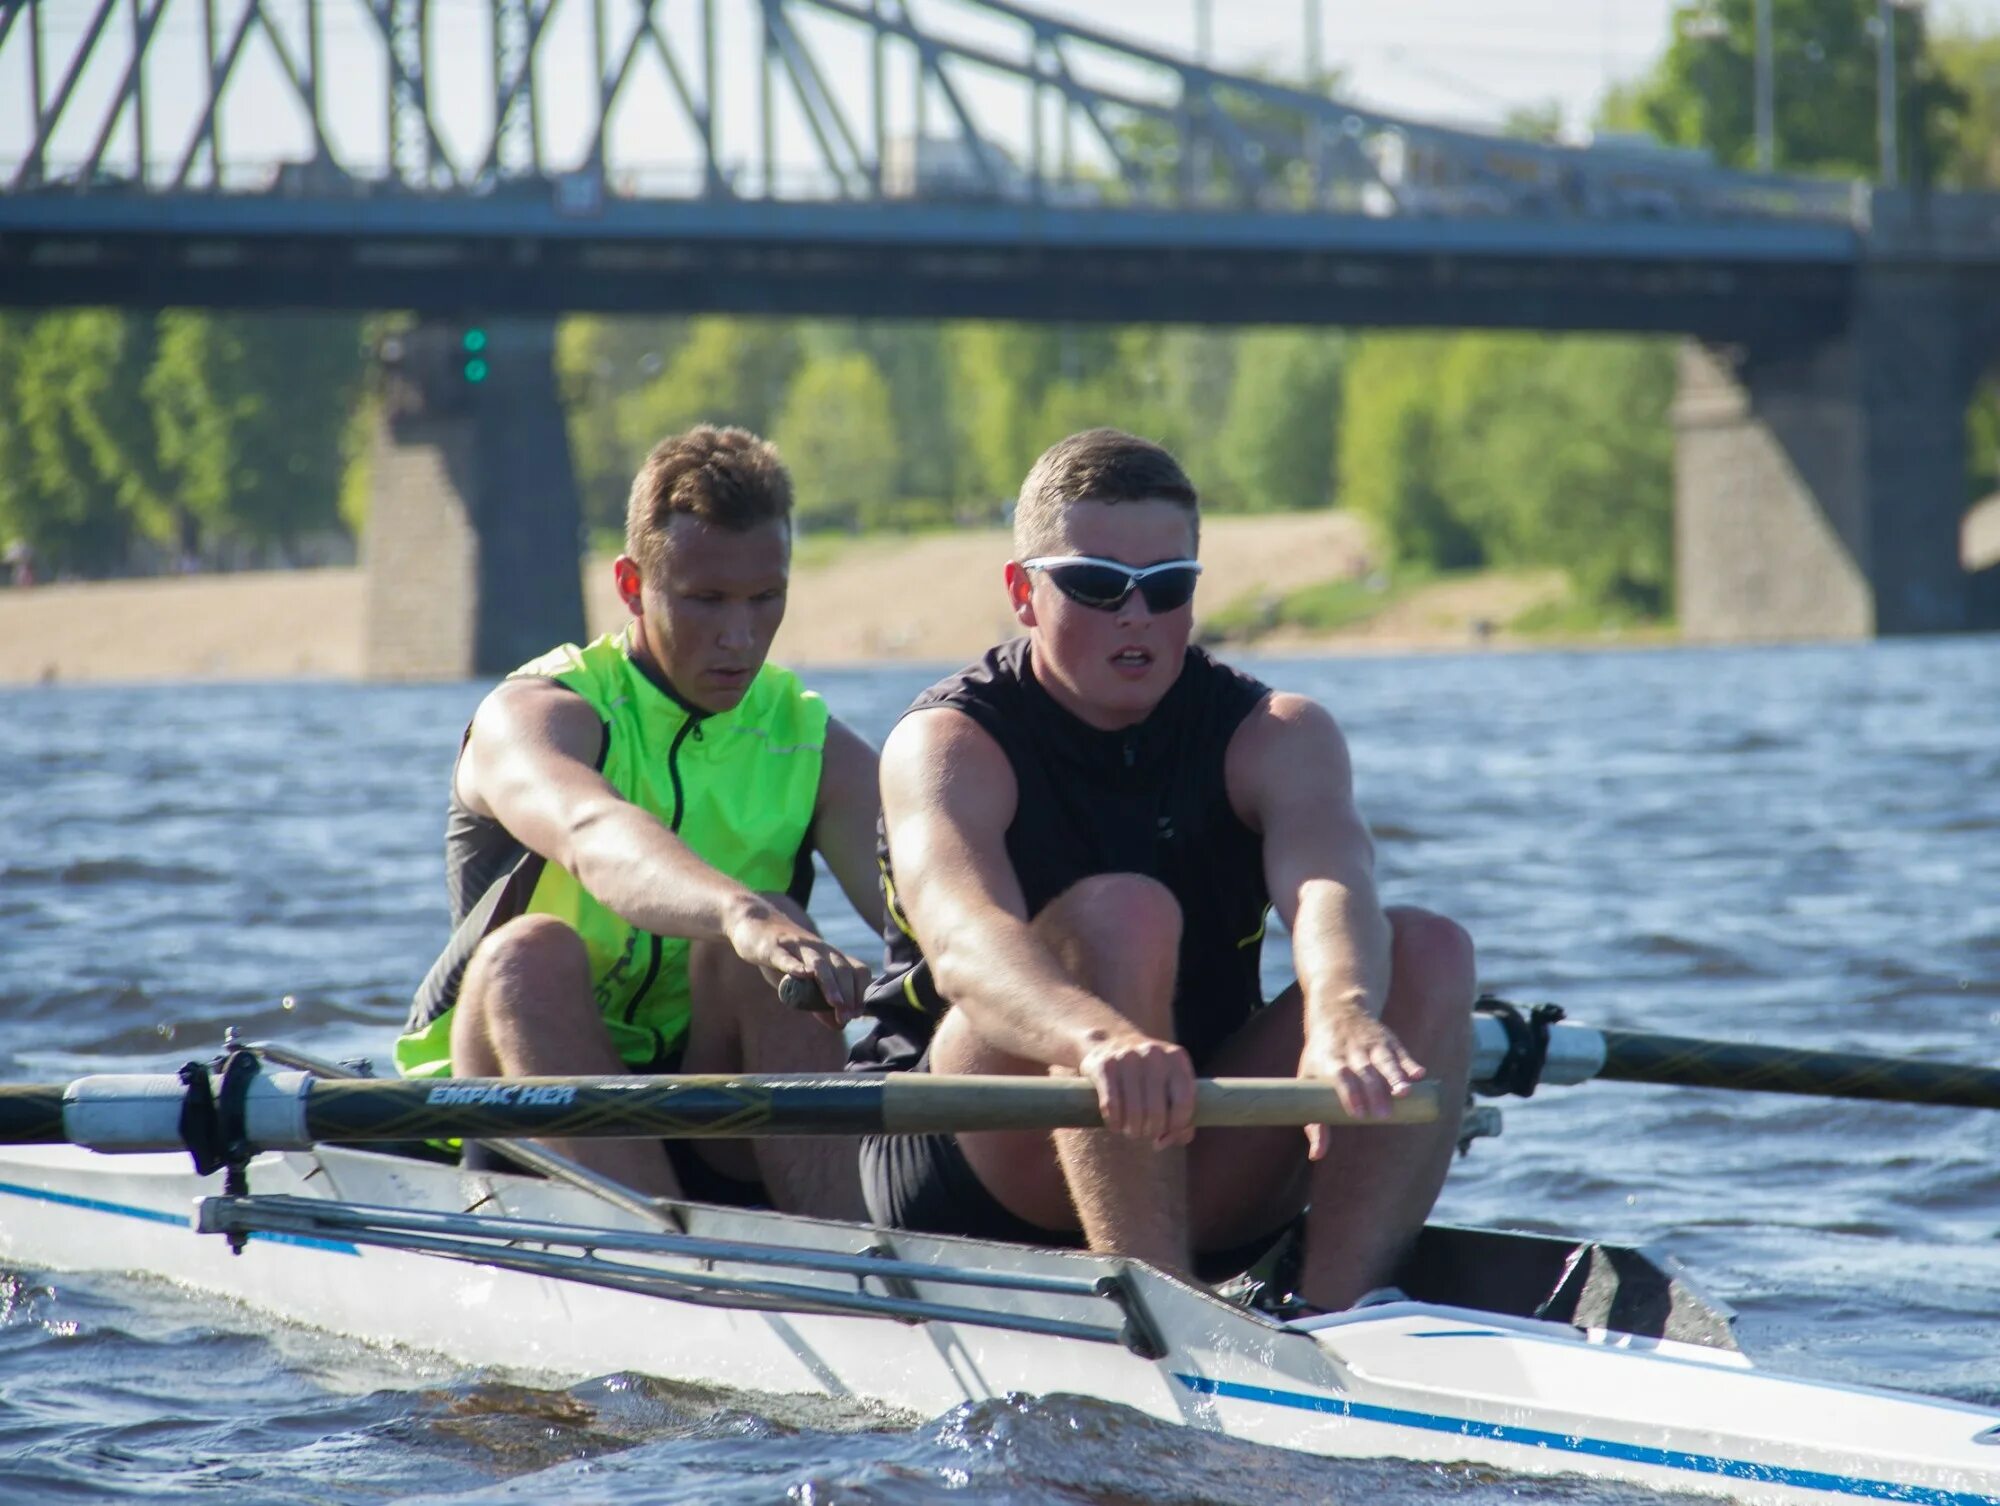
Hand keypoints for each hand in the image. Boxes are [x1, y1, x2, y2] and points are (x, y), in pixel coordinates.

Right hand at [726, 902, 871, 1025]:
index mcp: (830, 957)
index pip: (856, 971)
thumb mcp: (802, 981)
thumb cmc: (783, 958)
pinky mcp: (773, 946)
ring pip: (819, 964)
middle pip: (841, 969)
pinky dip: (795, 966)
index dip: (860, 993)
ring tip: (836, 1002)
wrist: (756, 925)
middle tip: (847, 1017)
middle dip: (848, 994)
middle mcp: (819, 949)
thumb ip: (819, 1001)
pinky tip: (802, 975)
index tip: (857, 1014)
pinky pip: (786, 956)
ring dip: (830, 984)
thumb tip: (839, 1025)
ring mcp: (797, 946)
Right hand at [1076, 1031, 1196, 1148]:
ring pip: (1134, 1114)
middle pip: (1157, 1113)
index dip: (1176, 1126)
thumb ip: (1180, 1118)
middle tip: (1145, 1133)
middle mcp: (1154, 1054)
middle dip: (1151, 1132)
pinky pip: (1112, 1107)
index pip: (1185, 1103)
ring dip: (1132, 1131)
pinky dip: (1114, 1123)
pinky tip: (1115, 1125)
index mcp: (1177, 1059)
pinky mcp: (1105, 1065)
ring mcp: (1128, 1058)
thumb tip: (1162, 1142)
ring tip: (1131, 1131)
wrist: (1110, 1041)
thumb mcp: (1170, 1086)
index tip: (1167, 1131)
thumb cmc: (1148, 1075)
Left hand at [1298, 1012, 1425, 1159]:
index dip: (1349, 1093)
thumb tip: (1317, 1155)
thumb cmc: (1321, 1055)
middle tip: (1384, 1114)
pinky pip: (1401, 1053)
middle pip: (1365, 1071)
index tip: (1358, 1114)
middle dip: (1375, 1091)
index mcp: (1330, 1059)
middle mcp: (1352, 1051)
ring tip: (1405, 1094)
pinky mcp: (1389, 1042)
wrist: (1338, 1012)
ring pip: (1385, 1061)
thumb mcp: (1308, 1079)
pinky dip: (1410, 1063)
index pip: (1340, 1075)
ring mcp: (1372, 1045)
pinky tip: (1420, 1076)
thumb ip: (1314, 1119)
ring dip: (1396, 1076)